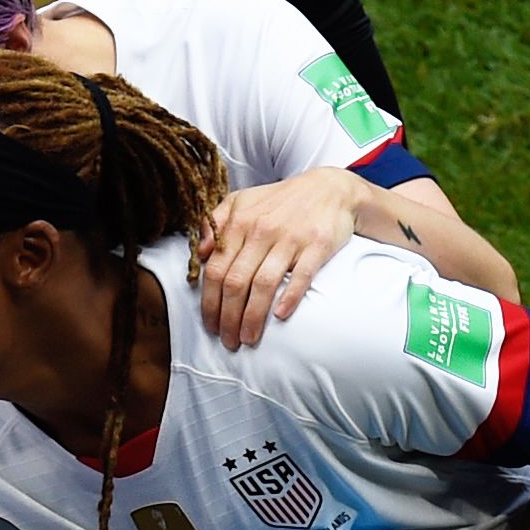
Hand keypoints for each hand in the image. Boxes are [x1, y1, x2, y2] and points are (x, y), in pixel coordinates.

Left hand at [195, 170, 366, 346]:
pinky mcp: (317, 245)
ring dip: (253, 317)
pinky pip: (301, 276)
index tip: (210, 326)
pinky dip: (289, 297)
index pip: (215, 271)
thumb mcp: (241, 201)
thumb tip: (200, 253)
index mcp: (239, 223)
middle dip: (228, 318)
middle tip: (228, 341)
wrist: (330, 188)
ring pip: (263, 284)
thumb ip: (215, 222)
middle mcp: (261, 231)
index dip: (209, 303)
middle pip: (235, 282)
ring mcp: (290, 239)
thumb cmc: (279, 201)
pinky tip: (280, 317)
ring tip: (248, 338)